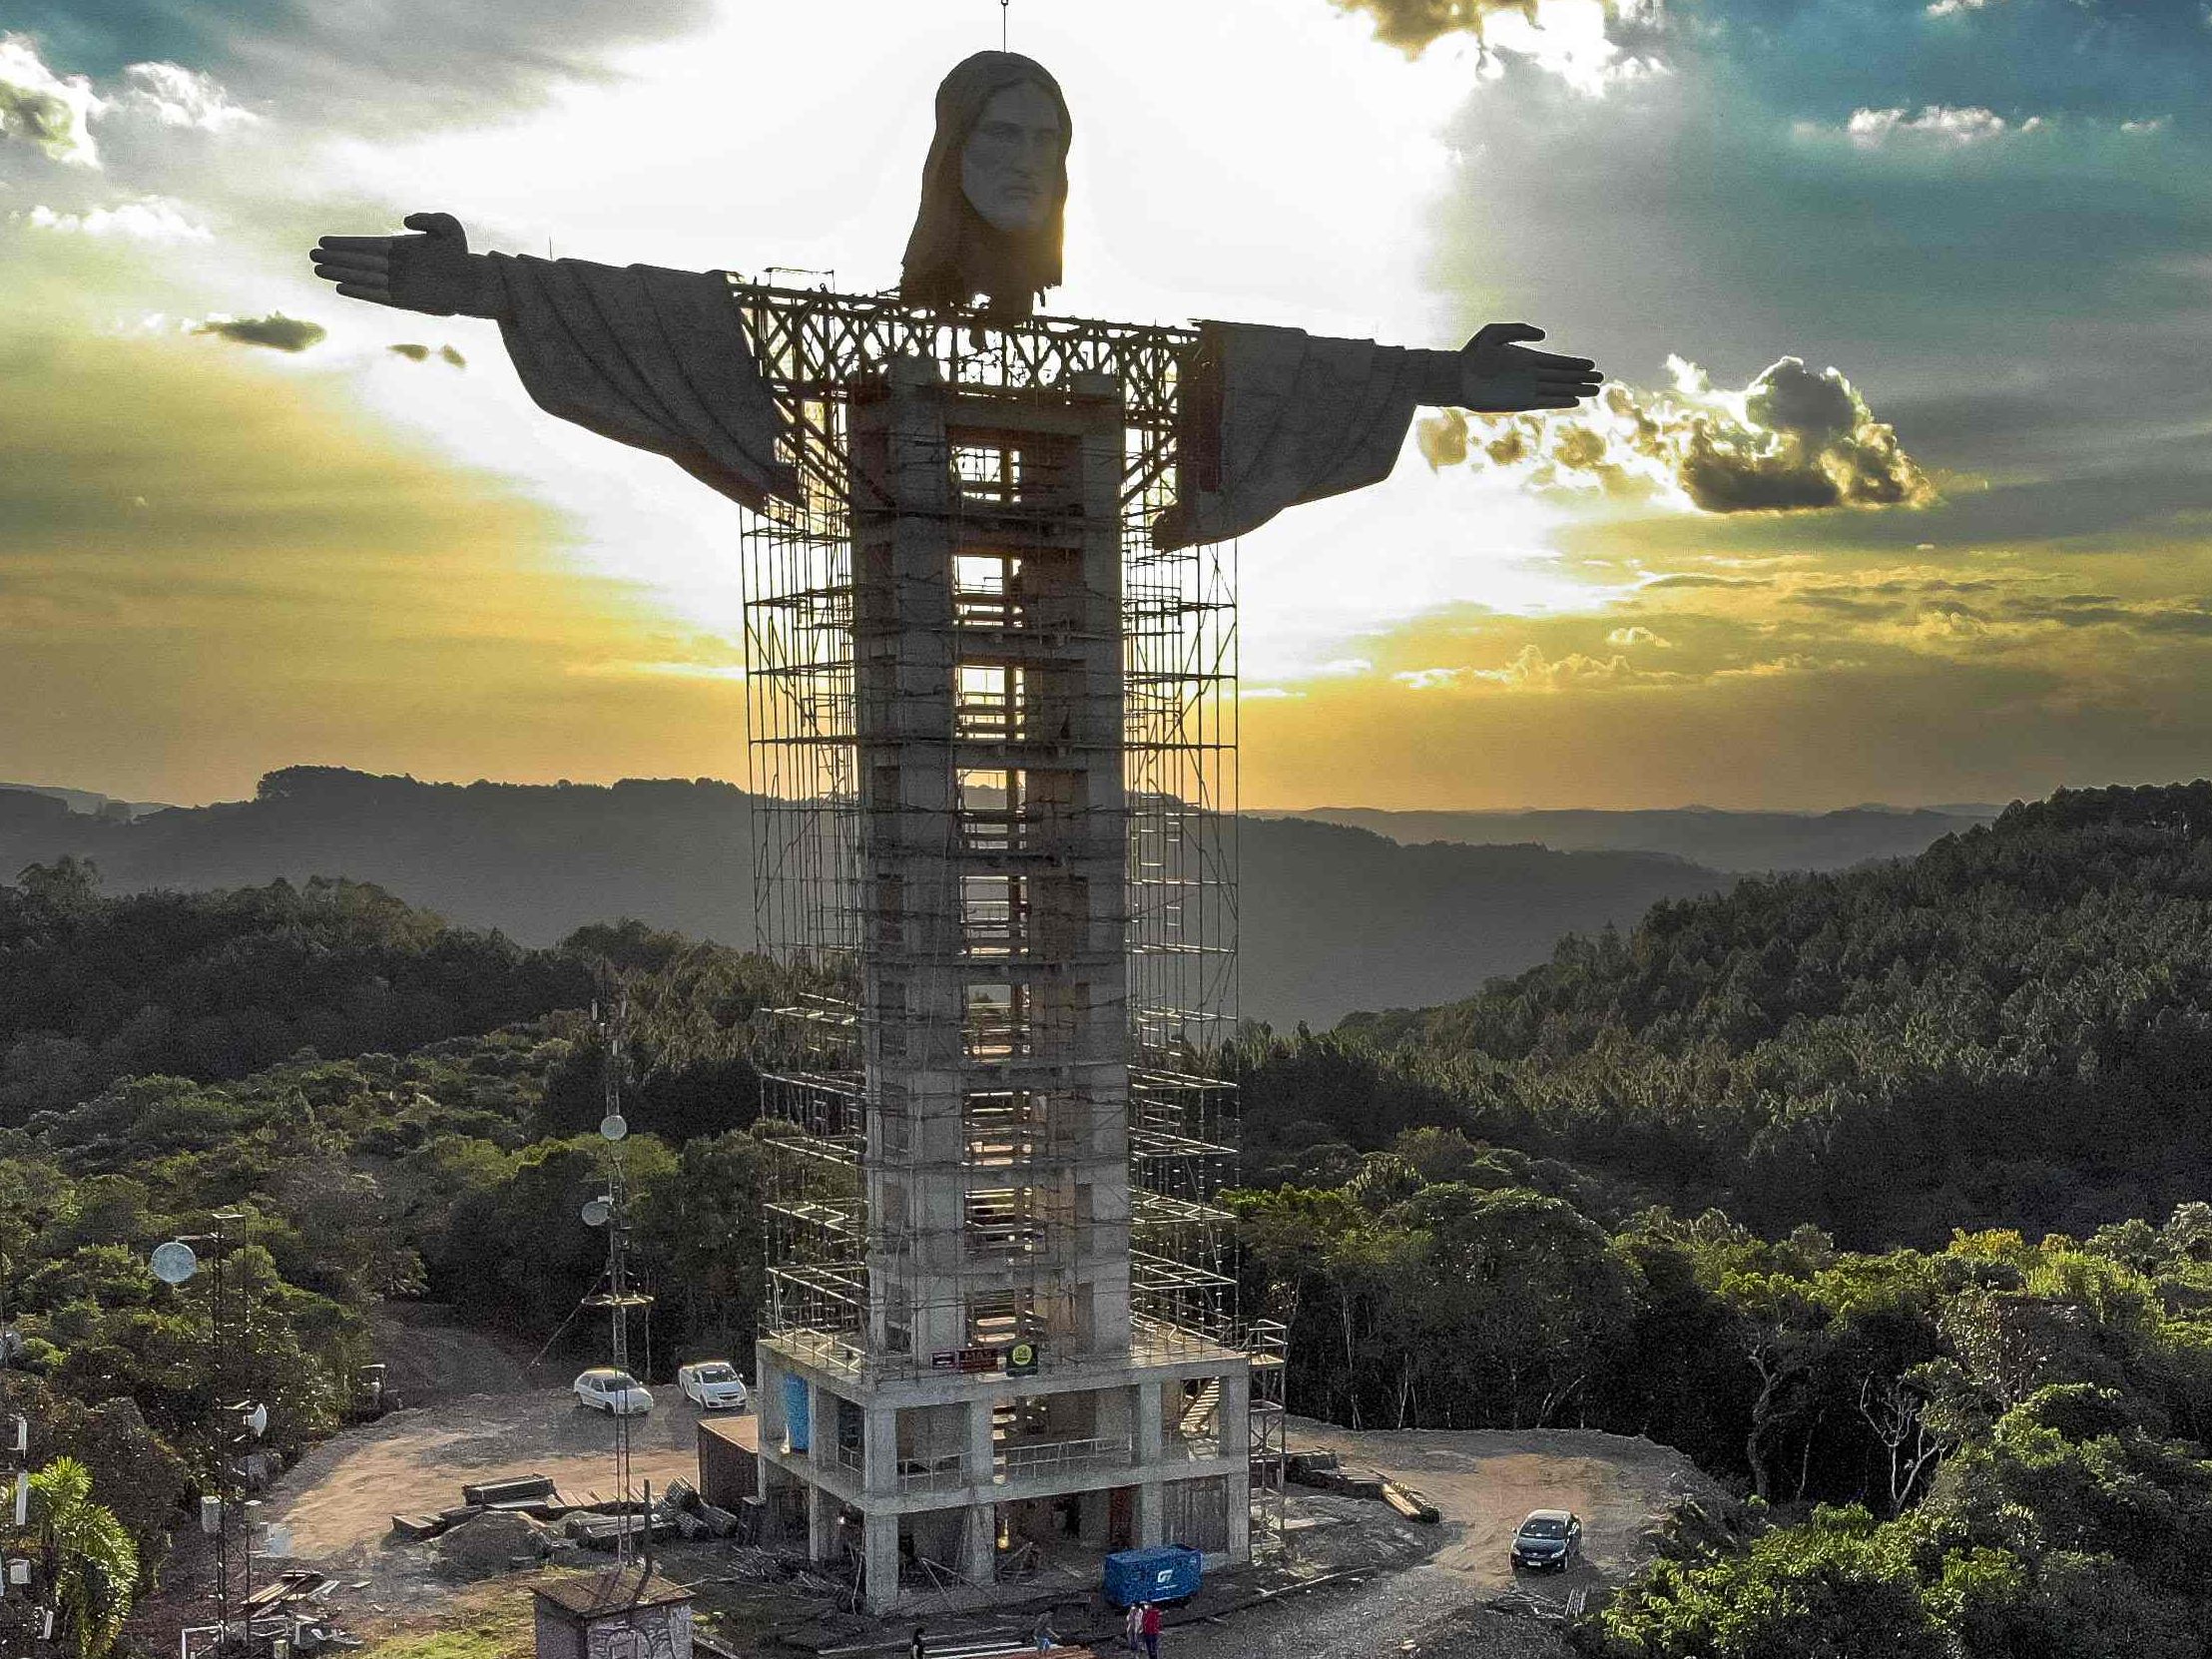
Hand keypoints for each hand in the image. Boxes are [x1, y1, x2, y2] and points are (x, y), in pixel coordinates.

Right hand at [309, 212, 483, 316]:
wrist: (474, 282)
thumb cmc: (461, 253)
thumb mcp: (449, 228)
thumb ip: (430, 219)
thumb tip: (405, 220)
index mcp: (399, 247)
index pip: (366, 245)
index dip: (344, 244)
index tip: (324, 241)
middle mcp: (394, 265)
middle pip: (359, 261)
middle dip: (335, 258)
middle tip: (312, 256)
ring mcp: (397, 283)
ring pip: (363, 277)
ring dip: (341, 274)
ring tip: (318, 270)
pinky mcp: (404, 300)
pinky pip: (377, 295)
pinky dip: (360, 291)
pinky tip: (341, 288)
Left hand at [1459, 322, 1601, 412]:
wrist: (1456, 377)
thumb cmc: (1471, 354)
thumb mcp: (1494, 333)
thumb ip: (1519, 330)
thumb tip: (1544, 337)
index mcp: (1526, 358)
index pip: (1557, 363)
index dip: (1574, 364)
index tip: (1591, 365)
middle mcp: (1529, 375)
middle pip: (1562, 377)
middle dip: (1581, 377)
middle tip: (1601, 378)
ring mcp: (1526, 389)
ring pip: (1557, 390)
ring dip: (1576, 389)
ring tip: (1596, 390)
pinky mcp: (1519, 402)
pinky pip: (1545, 402)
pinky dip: (1560, 401)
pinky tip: (1575, 400)